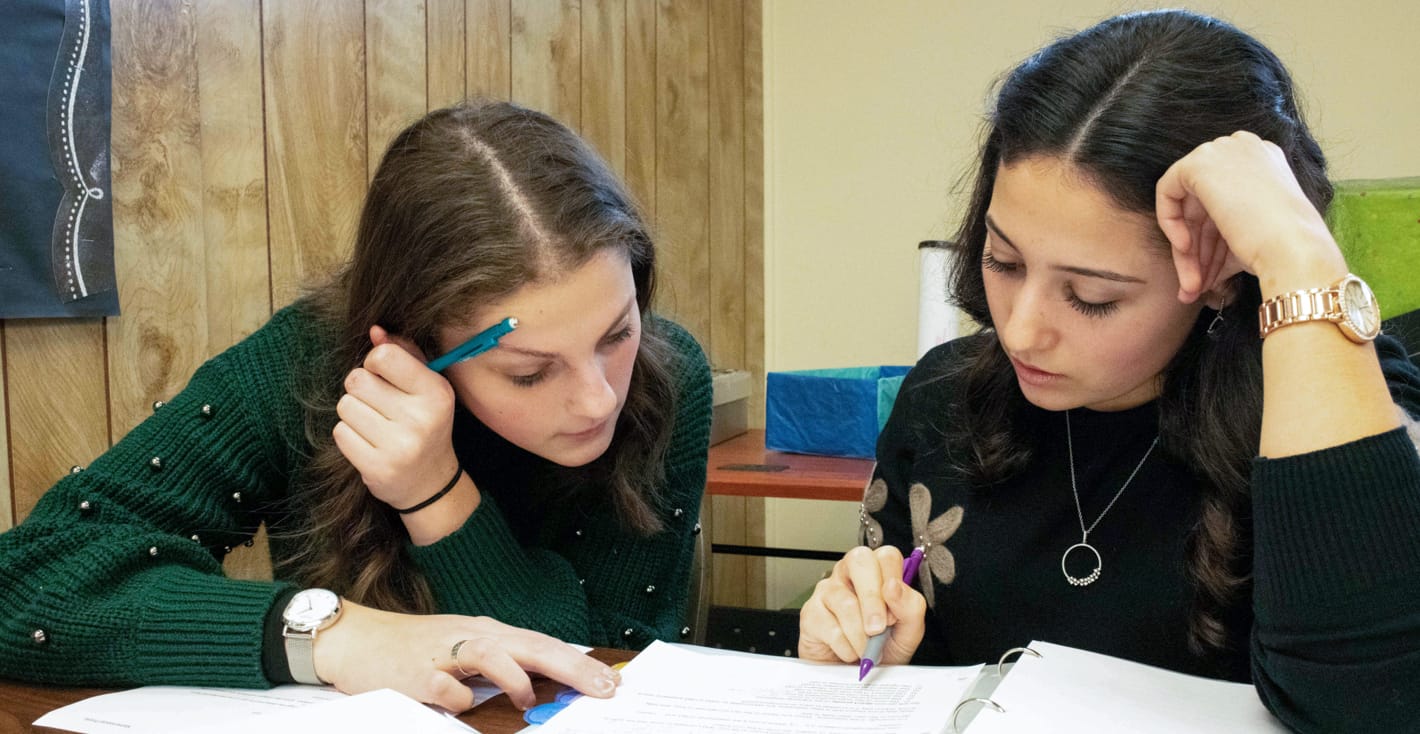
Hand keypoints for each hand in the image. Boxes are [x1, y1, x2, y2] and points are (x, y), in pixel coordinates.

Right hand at [314, 600, 620, 711]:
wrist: (357, 639)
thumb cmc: (416, 650)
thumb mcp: (465, 650)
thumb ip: (501, 665)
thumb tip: (542, 684)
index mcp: (489, 632)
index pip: (543, 644)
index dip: (578, 662)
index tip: (609, 681)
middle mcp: (473, 635)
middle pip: (531, 645)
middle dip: (569, 667)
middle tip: (601, 687)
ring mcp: (445, 652)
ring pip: (490, 654)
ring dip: (514, 676)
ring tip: (528, 699)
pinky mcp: (416, 673)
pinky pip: (443, 686)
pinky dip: (454, 696)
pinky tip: (459, 702)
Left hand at [333, 325, 460, 509]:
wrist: (430, 482)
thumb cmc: (424, 424)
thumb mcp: (426, 387)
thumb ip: (403, 354)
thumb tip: (374, 330)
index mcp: (436, 393)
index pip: (383, 357)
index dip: (374, 362)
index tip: (383, 376)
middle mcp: (421, 419)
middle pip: (357, 380)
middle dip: (360, 389)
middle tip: (378, 404)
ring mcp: (399, 447)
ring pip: (345, 406)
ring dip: (353, 412)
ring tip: (374, 424)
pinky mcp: (377, 468)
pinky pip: (340, 433)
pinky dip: (349, 435)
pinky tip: (368, 442)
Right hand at [798, 545, 925, 664]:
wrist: (858, 679)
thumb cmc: (882, 648)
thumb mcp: (909, 630)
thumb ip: (911, 607)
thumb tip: (894, 586)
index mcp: (877, 573)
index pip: (886, 556)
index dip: (893, 581)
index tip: (895, 612)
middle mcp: (850, 574)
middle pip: (859, 561)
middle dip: (873, 599)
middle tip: (878, 629)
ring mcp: (827, 591)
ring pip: (845, 601)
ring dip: (861, 635)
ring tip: (867, 650)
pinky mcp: (811, 613)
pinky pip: (829, 627)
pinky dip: (846, 647)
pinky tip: (850, 651)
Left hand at [1155, 131, 1345, 302]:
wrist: (1294, 249)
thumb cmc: (1282, 249)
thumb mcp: (1250, 232)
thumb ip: (1221, 231)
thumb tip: (1191, 251)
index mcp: (1264, 160)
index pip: (1224, 199)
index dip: (1213, 239)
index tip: (1212, 270)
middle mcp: (1244, 148)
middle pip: (1204, 204)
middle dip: (1198, 250)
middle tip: (1195, 285)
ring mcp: (1223, 151)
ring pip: (1187, 205)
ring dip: (1187, 251)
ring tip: (1191, 286)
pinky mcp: (1200, 162)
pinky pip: (1168, 191)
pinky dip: (1171, 222)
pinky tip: (1185, 248)